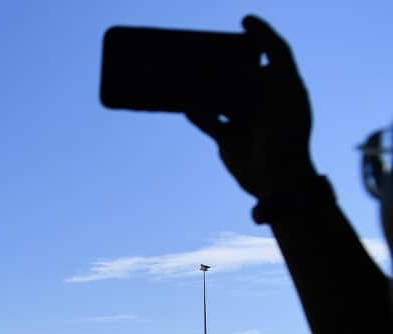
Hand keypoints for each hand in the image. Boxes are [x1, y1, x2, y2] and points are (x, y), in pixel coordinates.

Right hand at [186, 16, 316, 198]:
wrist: (277, 176)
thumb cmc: (286, 131)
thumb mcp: (284, 91)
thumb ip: (269, 68)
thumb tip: (236, 64)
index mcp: (284, 87)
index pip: (274, 52)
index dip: (262, 34)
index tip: (244, 20)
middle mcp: (265, 101)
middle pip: (241, 72)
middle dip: (222, 61)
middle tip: (203, 47)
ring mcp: (245, 119)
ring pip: (220, 96)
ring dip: (204, 86)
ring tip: (185, 72)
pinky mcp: (227, 138)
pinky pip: (207, 120)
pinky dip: (196, 112)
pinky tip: (184, 103)